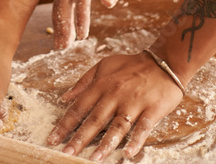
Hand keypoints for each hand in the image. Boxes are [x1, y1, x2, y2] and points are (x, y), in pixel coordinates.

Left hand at [46, 52, 183, 159]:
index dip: (65, 124)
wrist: (162, 62)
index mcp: (101, 85)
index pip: (79, 107)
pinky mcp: (152, 110)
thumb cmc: (131, 65)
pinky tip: (128, 153)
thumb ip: (84, 82)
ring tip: (93, 160)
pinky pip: (143, 128)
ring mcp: (133, 103)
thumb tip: (64, 97)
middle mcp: (114, 94)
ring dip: (105, 144)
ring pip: (117, 126)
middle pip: (95, 119)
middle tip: (67, 153)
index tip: (53, 138)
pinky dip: (136, 141)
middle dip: (79, 138)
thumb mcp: (103, 66)